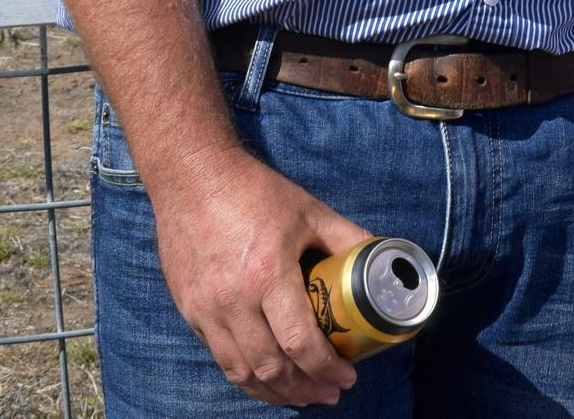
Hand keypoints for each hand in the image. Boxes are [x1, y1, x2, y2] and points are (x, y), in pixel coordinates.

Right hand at [146, 144, 368, 407]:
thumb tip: (385, 259)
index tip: (347, 378)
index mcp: (268, 275)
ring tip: (301, 396)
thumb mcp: (310, 211)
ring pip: (242, 372)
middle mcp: (233, 300)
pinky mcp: (189, 310)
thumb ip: (348, 238)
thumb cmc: (254, 192)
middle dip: (305, 389)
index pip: (301, 342)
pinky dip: (245, 375)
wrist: (192, 177)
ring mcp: (206, 309)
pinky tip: (265, 377)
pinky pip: (219, 357)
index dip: (327, 368)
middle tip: (330, 393)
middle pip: (271, 367)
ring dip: (274, 392)